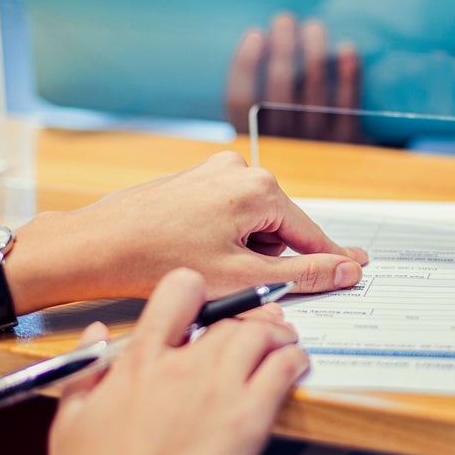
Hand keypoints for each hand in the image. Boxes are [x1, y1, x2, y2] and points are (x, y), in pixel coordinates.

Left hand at [0, 152, 364, 349]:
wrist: (96, 247)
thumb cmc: (158, 260)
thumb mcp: (240, 278)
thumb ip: (302, 275)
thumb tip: (343, 270)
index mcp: (259, 188)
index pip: (311, 234)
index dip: (331, 260)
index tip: (357, 270)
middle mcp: (239, 170)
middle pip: (282, 228)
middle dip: (273, 259)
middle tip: (244, 285)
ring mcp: (214, 172)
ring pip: (255, 224)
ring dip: (246, 252)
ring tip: (211, 271)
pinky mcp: (194, 181)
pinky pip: (229, 215)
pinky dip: (225, 239)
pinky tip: (198, 257)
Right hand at [38, 268, 307, 454]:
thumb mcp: (71, 418)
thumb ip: (89, 369)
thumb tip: (98, 335)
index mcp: (138, 362)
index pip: (178, 293)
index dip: (196, 292)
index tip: (204, 305)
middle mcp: (182, 366)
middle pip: (230, 318)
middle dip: (247, 320)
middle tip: (256, 329)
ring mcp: (219, 389)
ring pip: (263, 335)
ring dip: (276, 335)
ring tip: (281, 344)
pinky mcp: (248, 419)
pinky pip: (284, 369)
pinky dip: (295, 361)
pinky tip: (295, 367)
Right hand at [226, 11, 362, 141]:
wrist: (334, 181)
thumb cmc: (293, 140)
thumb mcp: (265, 131)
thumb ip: (257, 100)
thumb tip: (256, 39)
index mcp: (255, 141)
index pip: (240, 102)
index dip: (245, 65)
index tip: (254, 33)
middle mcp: (283, 146)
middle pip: (279, 89)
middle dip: (282, 47)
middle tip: (285, 19)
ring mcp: (316, 147)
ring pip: (313, 91)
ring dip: (314, 51)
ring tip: (314, 27)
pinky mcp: (347, 145)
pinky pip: (347, 105)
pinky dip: (349, 75)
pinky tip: (347, 49)